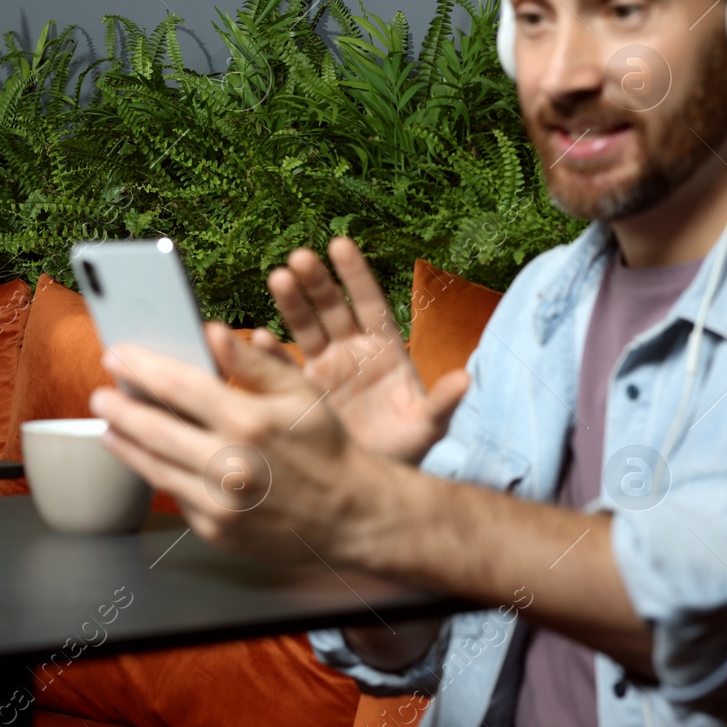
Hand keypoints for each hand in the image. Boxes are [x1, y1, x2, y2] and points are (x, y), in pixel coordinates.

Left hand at [91, 335, 394, 565]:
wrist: (350, 515)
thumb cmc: (324, 447)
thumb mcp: (299, 393)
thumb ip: (252, 362)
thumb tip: (211, 332)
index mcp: (249, 422)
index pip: (177, 387)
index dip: (140, 368)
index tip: (116, 356)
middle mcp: (230, 465)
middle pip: (154, 429)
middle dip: (119, 408)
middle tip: (100, 395)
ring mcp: (220, 504)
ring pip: (154, 468)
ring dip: (125, 444)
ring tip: (110, 426)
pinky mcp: (216, 530)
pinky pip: (175, 496)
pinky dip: (158, 474)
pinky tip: (148, 458)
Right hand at [260, 237, 467, 464]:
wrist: (371, 482)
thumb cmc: (406, 448)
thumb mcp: (427, 425)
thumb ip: (442, 402)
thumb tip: (466, 379)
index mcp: (384, 349)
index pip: (370, 303)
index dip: (355, 274)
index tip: (339, 244)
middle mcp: (351, 351)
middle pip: (332, 308)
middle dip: (317, 281)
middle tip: (300, 258)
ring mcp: (324, 368)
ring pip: (305, 327)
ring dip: (291, 302)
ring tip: (278, 278)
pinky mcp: (300, 390)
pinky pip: (283, 366)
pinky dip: (270, 353)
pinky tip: (260, 339)